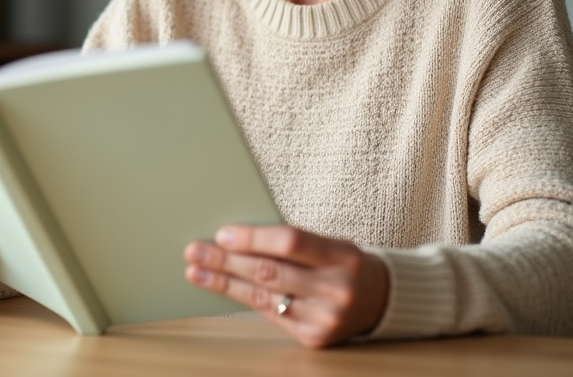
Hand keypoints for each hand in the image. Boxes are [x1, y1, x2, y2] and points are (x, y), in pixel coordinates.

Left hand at [184, 225, 388, 347]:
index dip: (254, 238)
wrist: (378, 299)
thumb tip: (236, 237)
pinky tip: (221, 287)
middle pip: (271, 272)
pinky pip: (269, 314)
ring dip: (224, 282)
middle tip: (195, 250)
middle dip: (227, 260)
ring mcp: (325, 318)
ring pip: (263, 297)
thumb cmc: (342, 262)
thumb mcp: (329, 244)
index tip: (223, 233)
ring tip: (197, 270)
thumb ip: (292, 242)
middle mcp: (336, 290)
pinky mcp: (314, 338)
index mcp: (343, 257)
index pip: (291, 243)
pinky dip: (242, 298)